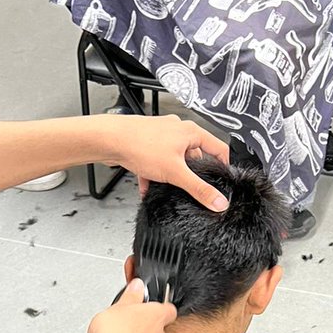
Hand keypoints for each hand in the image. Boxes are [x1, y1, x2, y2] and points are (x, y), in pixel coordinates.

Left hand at [102, 114, 229, 212]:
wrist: (109, 139)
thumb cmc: (140, 145)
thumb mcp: (176, 172)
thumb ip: (198, 189)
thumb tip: (219, 202)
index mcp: (191, 132)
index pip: (218, 147)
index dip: (224, 164)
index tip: (223, 179)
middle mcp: (177, 130)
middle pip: (194, 156)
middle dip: (191, 174)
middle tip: (189, 187)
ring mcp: (161, 135)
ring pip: (173, 160)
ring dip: (170, 176)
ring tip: (166, 187)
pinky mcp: (146, 143)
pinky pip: (155, 162)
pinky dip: (153, 176)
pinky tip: (148, 188)